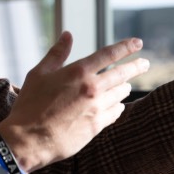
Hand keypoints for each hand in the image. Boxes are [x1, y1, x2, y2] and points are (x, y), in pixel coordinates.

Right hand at [0, 32, 149, 172]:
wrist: (28, 139)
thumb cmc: (29, 104)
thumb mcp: (39, 74)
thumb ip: (56, 53)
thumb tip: (67, 34)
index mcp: (78, 72)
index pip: (109, 54)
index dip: (126, 47)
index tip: (138, 43)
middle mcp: (92, 88)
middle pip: (123, 73)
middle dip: (136, 66)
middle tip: (144, 63)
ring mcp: (97, 108)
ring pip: (120, 93)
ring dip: (123, 87)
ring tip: (124, 85)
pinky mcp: (97, 126)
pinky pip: (116, 112)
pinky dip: (118, 106)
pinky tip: (116, 105)